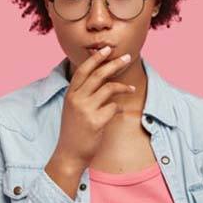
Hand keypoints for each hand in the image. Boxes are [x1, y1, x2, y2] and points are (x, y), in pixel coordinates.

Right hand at [51, 46, 134, 170]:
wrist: (69, 154)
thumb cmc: (75, 130)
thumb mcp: (74, 108)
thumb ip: (83, 93)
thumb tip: (102, 76)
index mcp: (70, 94)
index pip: (83, 70)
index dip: (95, 58)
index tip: (107, 49)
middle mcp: (76, 99)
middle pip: (98, 75)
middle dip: (114, 64)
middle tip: (127, 57)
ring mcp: (85, 110)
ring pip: (109, 88)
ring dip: (123, 86)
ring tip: (132, 88)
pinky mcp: (96, 121)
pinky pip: (114, 107)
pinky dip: (119, 108)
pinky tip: (120, 112)